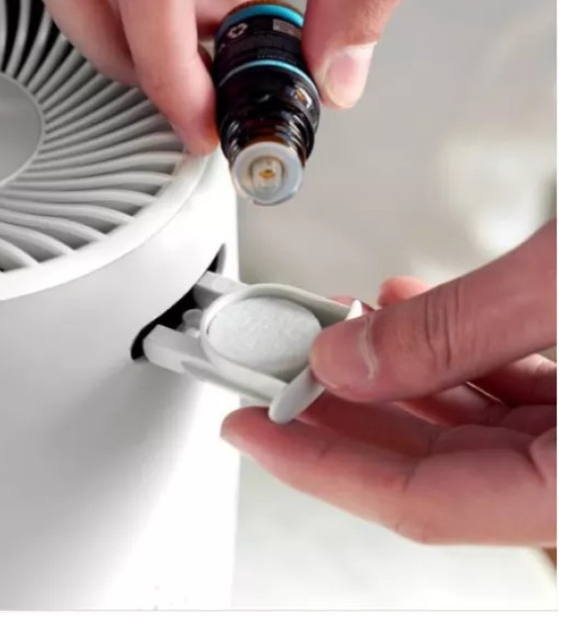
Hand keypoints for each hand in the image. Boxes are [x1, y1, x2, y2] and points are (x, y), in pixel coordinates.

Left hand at [222, 220, 555, 545]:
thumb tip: (346, 359)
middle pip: (430, 462)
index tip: (249, 429)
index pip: (417, 502)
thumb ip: (451, 331)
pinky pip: (504, 388)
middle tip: (270, 375)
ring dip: (389, 370)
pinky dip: (447, 350)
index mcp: (572, 485)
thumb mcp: (558, 287)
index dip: (316, 465)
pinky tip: (403, 310)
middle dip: (339, 409)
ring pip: (463, 423)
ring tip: (330, 330)